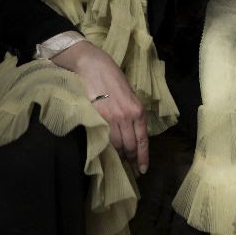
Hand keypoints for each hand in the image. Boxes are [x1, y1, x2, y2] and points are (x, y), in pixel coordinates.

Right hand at [52, 40, 149, 173]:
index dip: (142, 157)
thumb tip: (133, 129)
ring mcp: (111, 118)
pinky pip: (103, 138)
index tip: (142, 169)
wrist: (92, 65)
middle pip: (130, 146)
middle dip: (130, 158)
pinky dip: (106, 147)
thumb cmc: (112, 77)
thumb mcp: (130, 94)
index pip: (142, 140)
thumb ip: (132, 112)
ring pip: (116, 145)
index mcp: (138, 110)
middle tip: (129, 167)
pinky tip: (106, 151)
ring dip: (118, 155)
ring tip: (118, 161)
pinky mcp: (96, 117)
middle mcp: (127, 116)